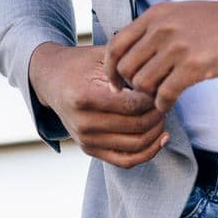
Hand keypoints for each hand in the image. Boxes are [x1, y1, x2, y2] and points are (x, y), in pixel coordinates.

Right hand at [30, 43, 169, 167]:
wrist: (51, 80)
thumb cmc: (79, 64)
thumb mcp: (101, 56)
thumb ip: (128, 66)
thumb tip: (159, 82)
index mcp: (85, 97)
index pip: (132, 105)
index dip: (154, 98)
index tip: (161, 87)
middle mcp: (83, 123)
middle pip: (136, 126)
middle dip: (158, 114)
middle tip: (166, 100)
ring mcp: (86, 140)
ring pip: (135, 145)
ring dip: (156, 132)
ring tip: (162, 114)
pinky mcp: (89, 150)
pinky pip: (126, 160)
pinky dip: (148, 152)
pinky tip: (161, 138)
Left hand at [103, 0, 217, 110]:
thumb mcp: (180, 13)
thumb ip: (156, 28)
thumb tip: (134, 50)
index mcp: (155, 15)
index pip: (116, 45)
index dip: (111, 69)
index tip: (117, 84)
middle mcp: (161, 29)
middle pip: (126, 68)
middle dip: (130, 86)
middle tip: (142, 95)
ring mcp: (177, 47)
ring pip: (143, 83)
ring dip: (148, 97)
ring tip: (158, 99)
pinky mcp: (194, 66)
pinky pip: (165, 94)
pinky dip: (163, 105)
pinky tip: (169, 105)